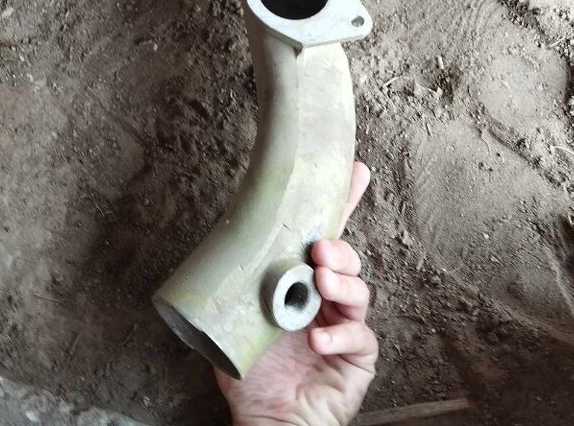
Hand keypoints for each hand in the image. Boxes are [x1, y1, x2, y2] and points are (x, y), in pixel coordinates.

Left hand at [216, 161, 376, 425]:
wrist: (268, 422)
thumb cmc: (253, 377)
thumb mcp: (234, 324)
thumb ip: (234, 291)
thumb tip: (214, 250)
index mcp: (300, 285)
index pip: (324, 240)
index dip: (342, 206)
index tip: (356, 173)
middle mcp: (326, 300)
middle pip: (346, 261)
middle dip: (338, 250)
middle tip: (319, 250)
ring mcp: (345, 326)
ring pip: (358, 291)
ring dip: (342, 283)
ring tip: (321, 283)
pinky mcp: (357, 357)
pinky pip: (360, 337)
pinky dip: (340, 332)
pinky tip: (319, 336)